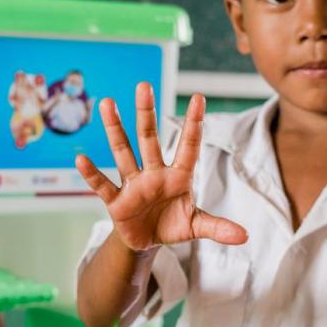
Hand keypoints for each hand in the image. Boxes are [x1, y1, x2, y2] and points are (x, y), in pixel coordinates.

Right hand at [75, 82, 247, 250]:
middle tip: (144, 85)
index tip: (199, 97)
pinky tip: (81, 159)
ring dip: (115, 130)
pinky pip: (103, 185)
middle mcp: (154, 173)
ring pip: (124, 152)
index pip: (188, 146)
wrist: (147, 241)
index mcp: (178, 176)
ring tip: (107, 103)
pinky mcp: (117, 201)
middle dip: (147, 113)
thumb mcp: (196, 226)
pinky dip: (92, 174)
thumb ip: (218, 228)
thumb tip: (245, 236)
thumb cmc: (172, 225)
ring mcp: (134, 184)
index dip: (193, 124)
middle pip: (150, 139)